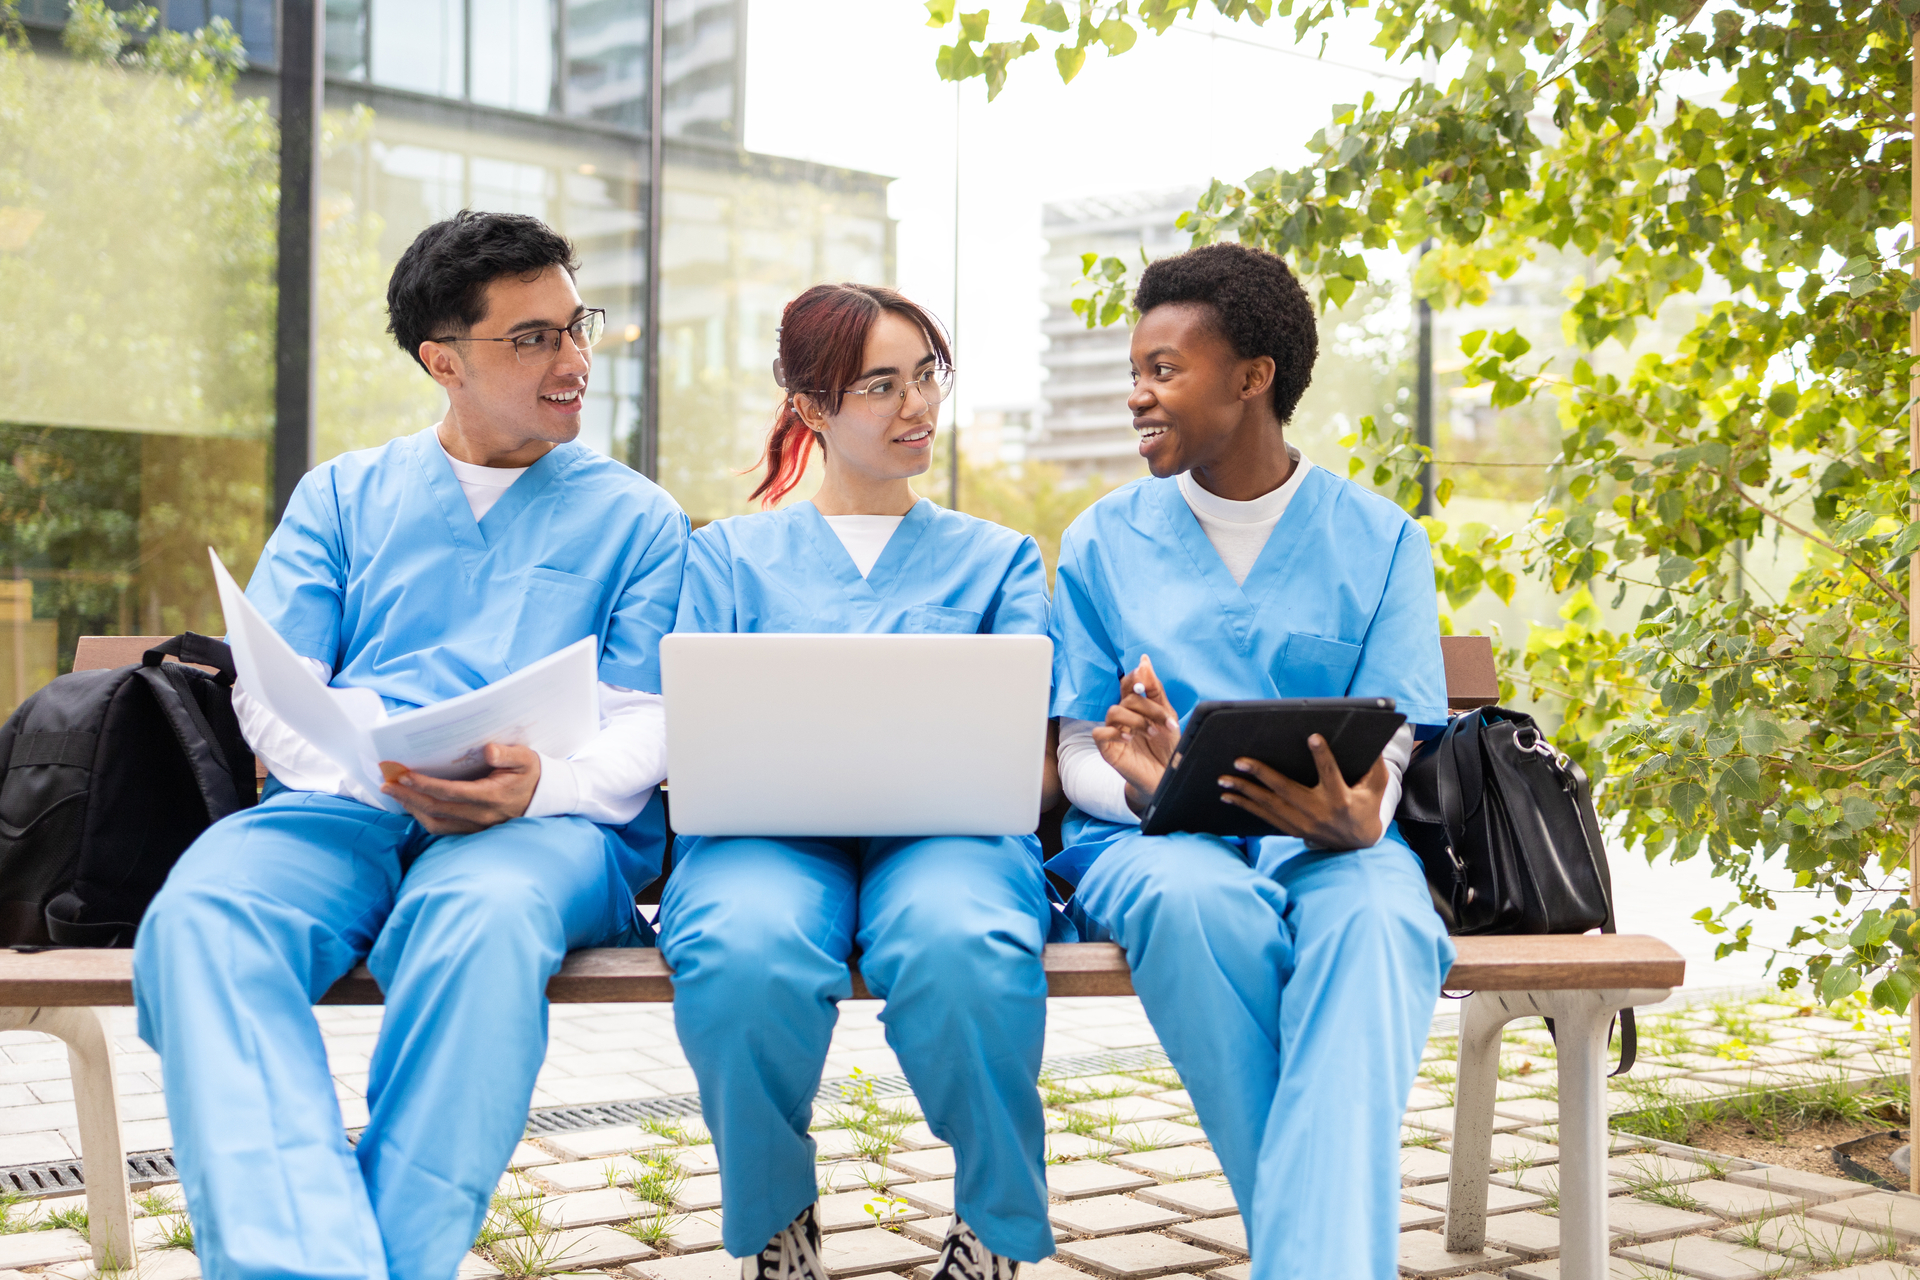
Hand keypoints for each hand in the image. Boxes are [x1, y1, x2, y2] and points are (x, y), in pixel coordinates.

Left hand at [380, 744, 541, 834]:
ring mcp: (478, 826)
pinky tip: (413, 804)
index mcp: (492, 796)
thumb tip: (487, 750)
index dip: (426, 785)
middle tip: (387, 784)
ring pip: (437, 823)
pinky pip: (444, 829)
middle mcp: (482, 815)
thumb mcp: (526, 758)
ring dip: (413, 809)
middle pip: (437, 809)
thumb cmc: (532, 773)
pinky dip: (424, 818)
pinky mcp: (474, 830)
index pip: (451, 793)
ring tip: (396, 793)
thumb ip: (507, 754)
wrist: (545, 797)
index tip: (404, 775)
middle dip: (409, 796)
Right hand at [1091, 654, 1181, 815]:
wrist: (1167, 775)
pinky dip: (1114, 732)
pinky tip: (1130, 739)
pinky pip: (1100, 733)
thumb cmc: (1167, 746)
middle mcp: (1123, 716)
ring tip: (1151, 733)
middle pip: (1128, 698)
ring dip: (1136, 720)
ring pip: (1114, 711)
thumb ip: (1154, 689)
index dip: (1136, 677)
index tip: (1146, 678)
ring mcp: (1114, 732)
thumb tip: (1143, 661)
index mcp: (1136, 706)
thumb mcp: (1167, 715)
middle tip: (1167, 723)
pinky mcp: (1107, 749)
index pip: (1129, 683)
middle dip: (1150, 708)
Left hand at [1217, 734, 1386, 850]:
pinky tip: (1228, 797)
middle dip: (1261, 775)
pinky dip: (1246, 807)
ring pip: (1270, 806)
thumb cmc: (1366, 804)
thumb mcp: (1376, 784)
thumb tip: (1371, 738)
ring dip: (1244, 792)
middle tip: (1240, 761)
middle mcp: (1319, 812)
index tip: (1312, 737)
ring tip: (1224, 780)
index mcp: (1341, 798)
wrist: (1358, 841)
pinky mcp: (1292, 829)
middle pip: (1287, 791)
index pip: (1331, 774)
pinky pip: (1265, 818)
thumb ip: (1374, 764)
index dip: (1322, 756)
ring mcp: (1303, 824)